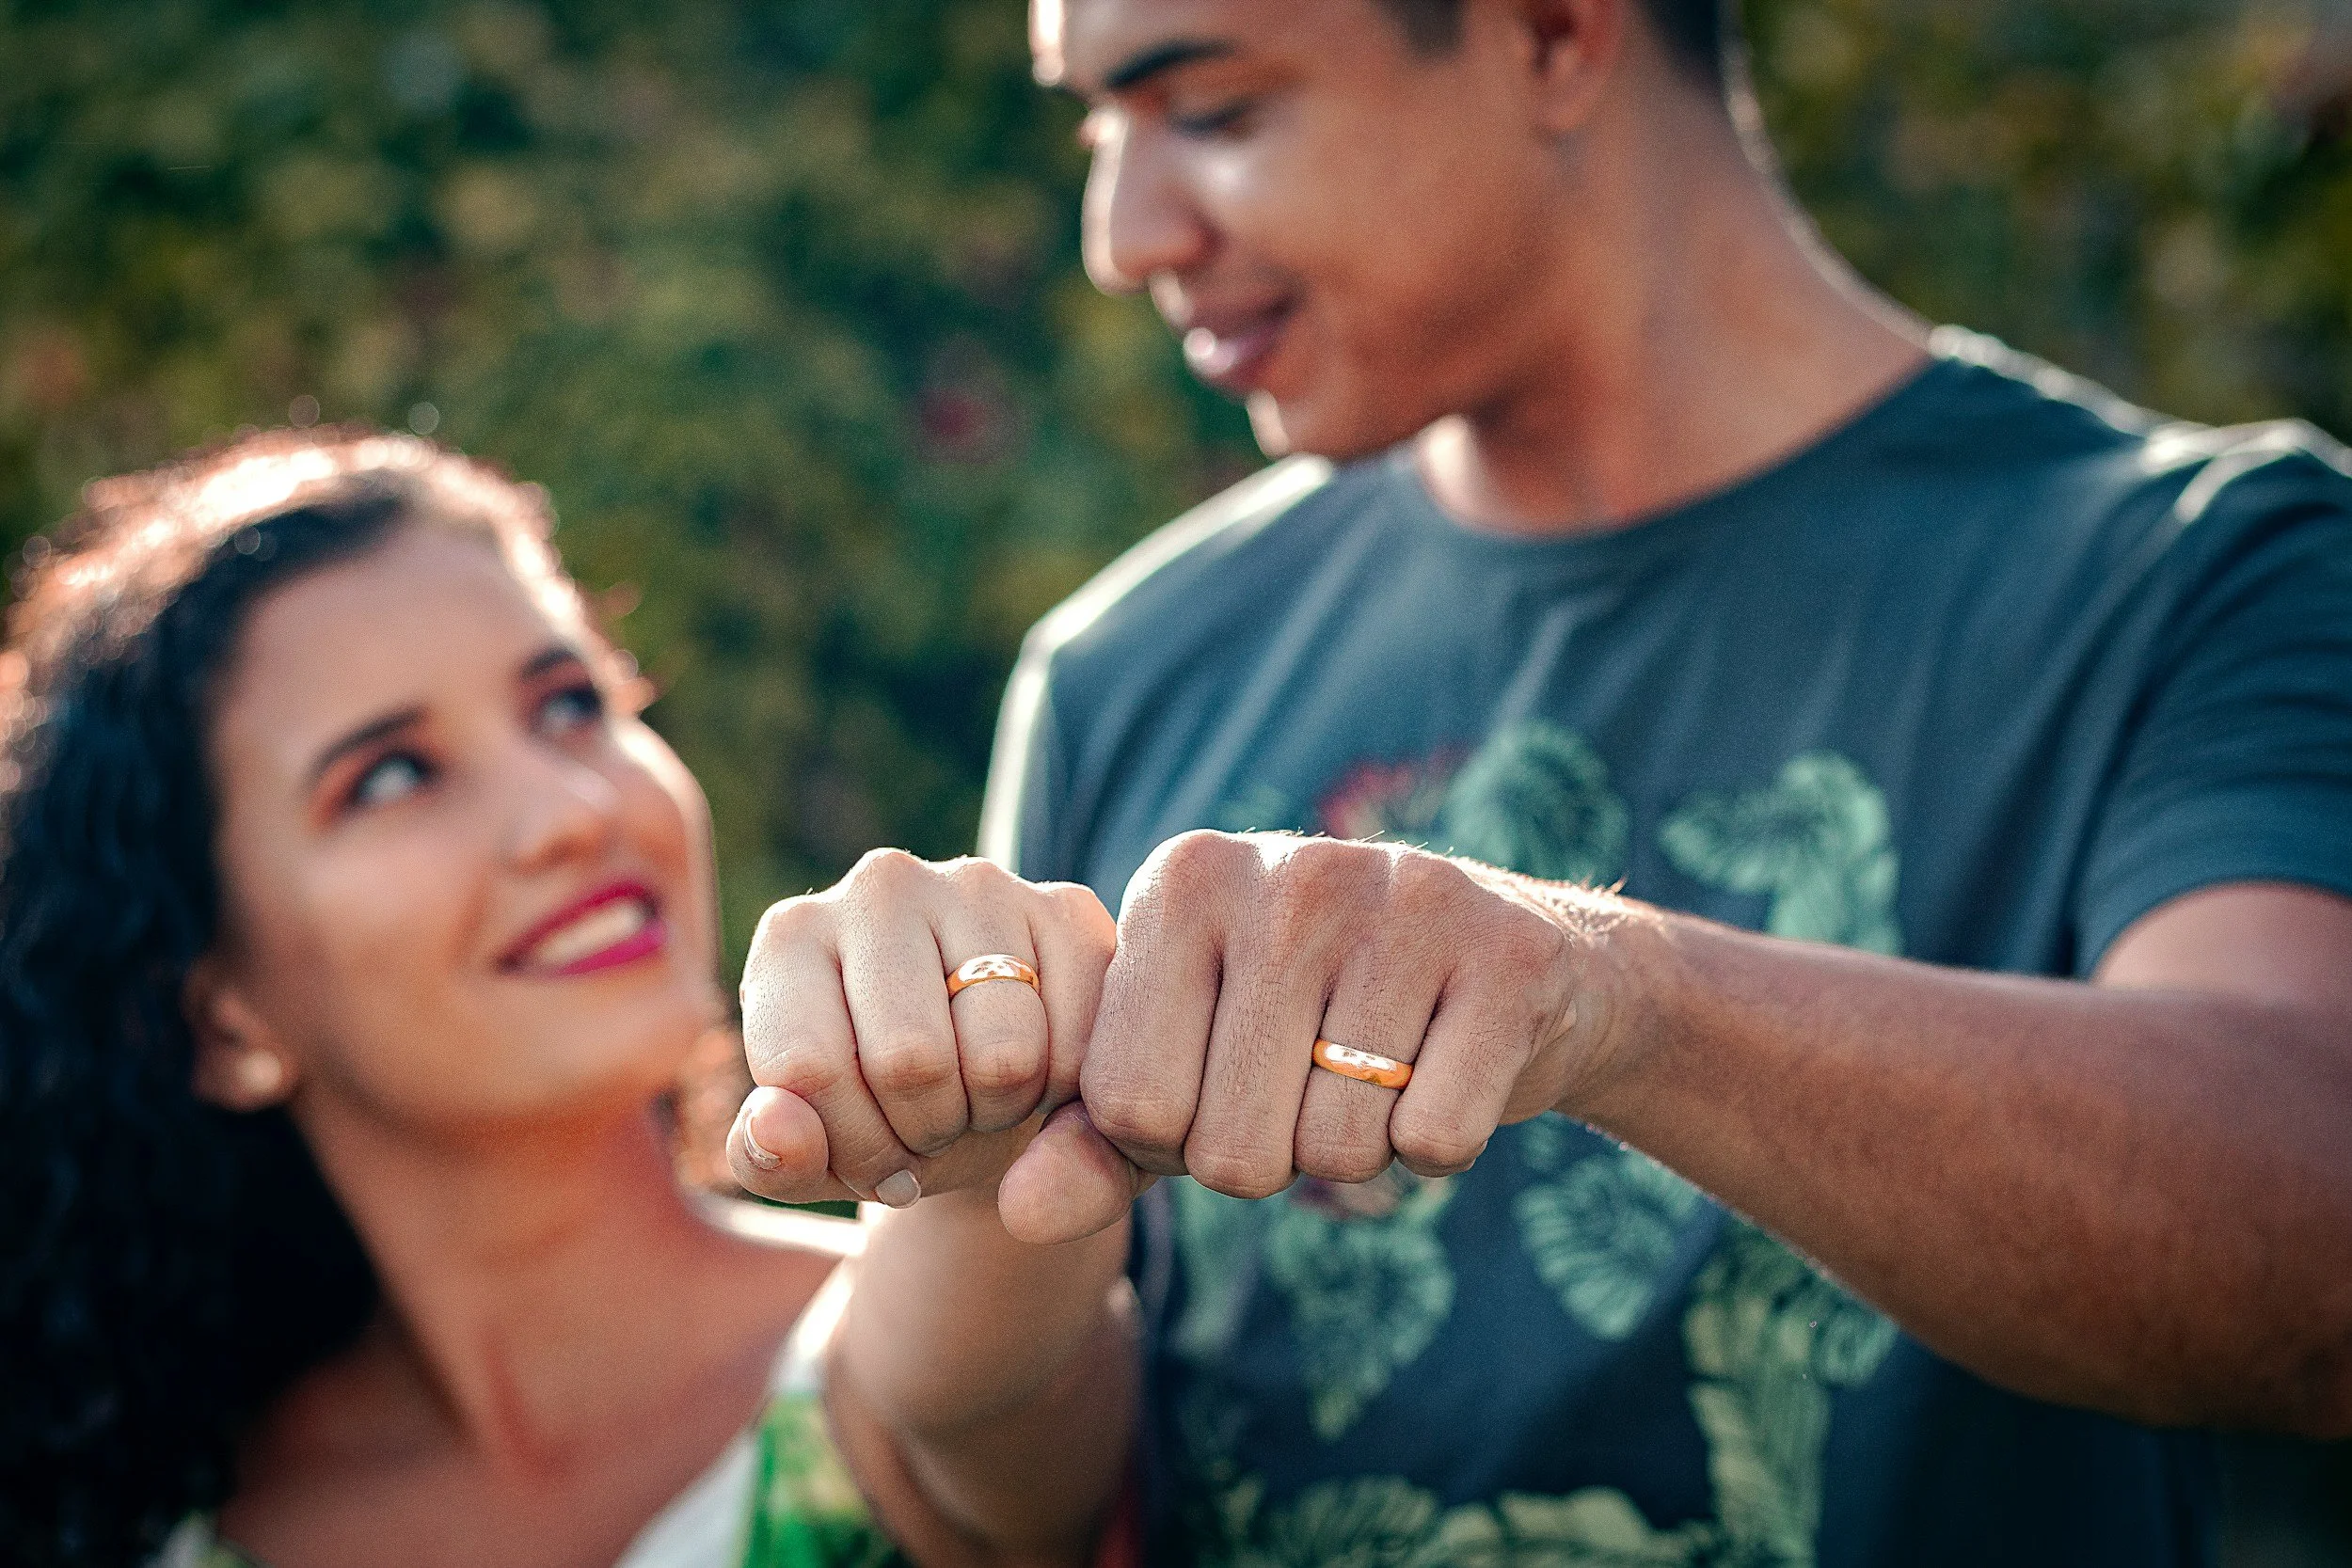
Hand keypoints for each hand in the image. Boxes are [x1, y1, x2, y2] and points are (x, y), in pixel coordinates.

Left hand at [728, 850, 1139, 1233]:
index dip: (853, 1147)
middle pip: (911, 1062)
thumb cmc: (881, 1114)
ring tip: (981, 1097)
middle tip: (934, 1124)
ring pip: (1004, 1057)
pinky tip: (1039, 1072)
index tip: (872, 1154)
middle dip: (930, 1131)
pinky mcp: (1066, 905)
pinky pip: (1079, 1042)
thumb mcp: (817, 1157)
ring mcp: (978, 884)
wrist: (981, 1082)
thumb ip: (774, 1157)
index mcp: (791, 937)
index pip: (809, 1069)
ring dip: (999, 1114)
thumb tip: (775, 1127)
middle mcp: (880, 885)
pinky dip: (1063, 1091)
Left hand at [1053, 831, 1622, 1207]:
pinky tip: (1447, 1068)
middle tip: (1312, 1086)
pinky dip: (1439, 1146)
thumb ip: (1092, 1139)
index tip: (1223, 1082)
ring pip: (1338, 1150)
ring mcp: (1403, 902)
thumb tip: (1017, 1217)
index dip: (1177, 1140)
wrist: (1508, 968)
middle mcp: (1286, 874)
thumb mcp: (1188, 1061)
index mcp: (1183, 882)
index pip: (1130, 1105)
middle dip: (1271, 1156)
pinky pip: (1437, 1139)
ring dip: (1358, 1151)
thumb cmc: (1312, 1024)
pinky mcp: (1505, 956)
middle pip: (1232, 1147)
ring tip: (1381, 1073)